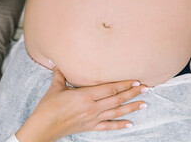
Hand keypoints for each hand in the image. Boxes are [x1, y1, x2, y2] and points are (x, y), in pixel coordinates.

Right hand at [16, 66, 146, 141]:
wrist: (44, 127)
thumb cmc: (49, 107)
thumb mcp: (55, 87)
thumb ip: (60, 74)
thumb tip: (57, 62)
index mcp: (85, 95)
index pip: (110, 89)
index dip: (124, 84)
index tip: (136, 80)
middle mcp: (92, 107)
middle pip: (117, 99)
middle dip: (133, 93)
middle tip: (146, 89)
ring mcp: (93, 118)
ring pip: (116, 112)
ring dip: (131, 108)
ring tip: (144, 104)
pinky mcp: (91, 127)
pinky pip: (109, 126)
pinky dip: (120, 125)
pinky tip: (130, 124)